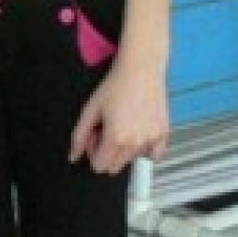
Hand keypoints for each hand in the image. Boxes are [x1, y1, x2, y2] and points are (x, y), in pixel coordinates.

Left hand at [70, 56, 169, 174]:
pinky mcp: (164, 134)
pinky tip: (139, 133)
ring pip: (132, 159)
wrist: (141, 71)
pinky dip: (145, 149)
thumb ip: (79, 136)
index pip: (100, 166)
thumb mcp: (90, 110)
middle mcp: (136, 144)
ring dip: (124, 149)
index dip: (92, 152)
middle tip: (105, 129)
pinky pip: (154, 155)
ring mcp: (152, 140)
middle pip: (115, 166)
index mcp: (116, 139)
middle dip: (106, 152)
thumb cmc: (114, 87)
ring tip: (122, 125)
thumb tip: (73, 157)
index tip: (93, 136)